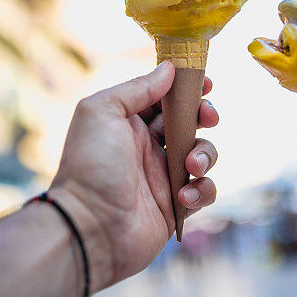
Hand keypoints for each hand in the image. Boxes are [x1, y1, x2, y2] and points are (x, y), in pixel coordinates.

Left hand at [50, 62, 218, 290]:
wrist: (89, 227)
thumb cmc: (91, 166)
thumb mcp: (103, 111)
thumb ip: (137, 88)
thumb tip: (169, 69)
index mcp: (129, 123)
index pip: (164, 98)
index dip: (186, 88)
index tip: (206, 82)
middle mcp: (148, 147)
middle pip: (190, 122)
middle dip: (204, 116)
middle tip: (207, 117)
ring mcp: (164, 177)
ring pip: (203, 155)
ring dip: (205, 154)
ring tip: (189, 165)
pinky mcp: (177, 207)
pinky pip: (204, 191)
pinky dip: (202, 190)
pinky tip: (183, 197)